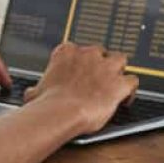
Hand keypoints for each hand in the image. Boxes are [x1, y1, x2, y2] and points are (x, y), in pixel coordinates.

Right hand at [23, 42, 138, 133]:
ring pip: (121, 60)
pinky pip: (133, 81)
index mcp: (66, 52)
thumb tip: (30, 95)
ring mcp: (106, 67)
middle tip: (97, 79)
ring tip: (115, 83)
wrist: (61, 112)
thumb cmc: (48, 103)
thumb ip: (36, 89)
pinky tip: (126, 99)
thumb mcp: (35, 93)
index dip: (81, 62)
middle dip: (100, 64)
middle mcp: (88, 54)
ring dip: (119, 70)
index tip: (80, 72)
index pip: (77, 50)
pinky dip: (131, 90)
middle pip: (101, 52)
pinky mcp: (120, 83)